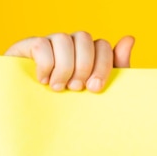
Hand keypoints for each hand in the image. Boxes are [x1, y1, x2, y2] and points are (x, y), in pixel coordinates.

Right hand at [4, 31, 134, 92]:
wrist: (30, 118)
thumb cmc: (69, 104)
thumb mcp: (95, 88)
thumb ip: (116, 66)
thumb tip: (130, 38)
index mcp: (88, 52)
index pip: (102, 45)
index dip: (102, 64)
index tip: (95, 88)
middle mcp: (69, 43)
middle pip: (84, 37)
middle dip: (83, 65)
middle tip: (76, 88)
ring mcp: (48, 43)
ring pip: (63, 38)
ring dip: (64, 67)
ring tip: (58, 87)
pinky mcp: (26, 47)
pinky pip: (41, 44)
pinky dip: (45, 64)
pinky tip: (43, 80)